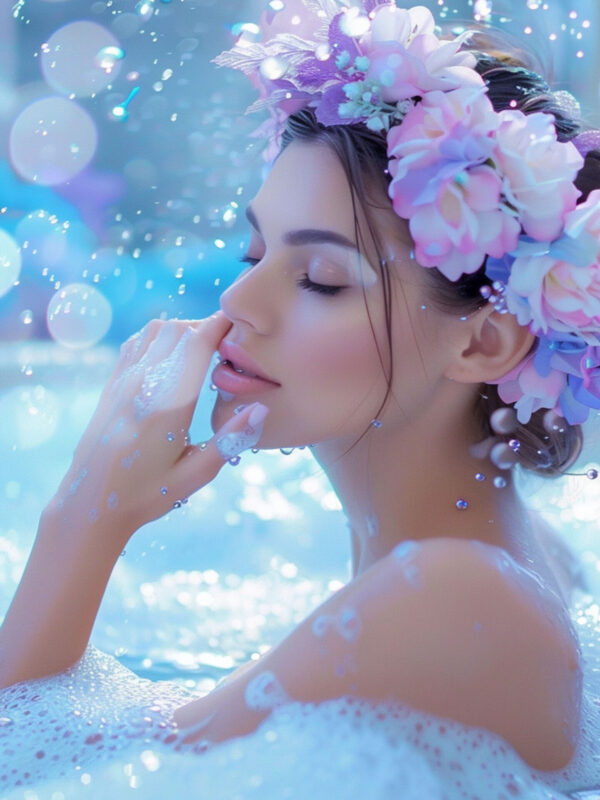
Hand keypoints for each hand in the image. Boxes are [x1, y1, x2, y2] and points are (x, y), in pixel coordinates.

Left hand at [45, 313, 269, 539]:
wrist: (90, 505)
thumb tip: (260, 409)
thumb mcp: (195, 474)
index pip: (197, 342)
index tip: (242, 328)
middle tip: (228, 343)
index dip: (222, 325)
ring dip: (183, 331)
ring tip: (203, 349)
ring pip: (156, 331)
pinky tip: (172, 357)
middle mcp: (143, 384)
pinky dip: (159, 338)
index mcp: (168, 404)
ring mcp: (123, 382)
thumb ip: (230, 440)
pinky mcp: (111, 386)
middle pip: (179, 330)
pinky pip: (136, 343)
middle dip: (207, 327)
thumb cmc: (147, 495)